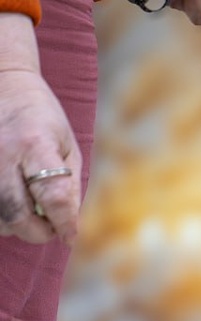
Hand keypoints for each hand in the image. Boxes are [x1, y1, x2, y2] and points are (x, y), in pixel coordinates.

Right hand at [0, 16, 81, 245]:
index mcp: (36, 145)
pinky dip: (1, 216)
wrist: (4, 82)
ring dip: (16, 226)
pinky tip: (12, 203)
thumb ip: (70, 188)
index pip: (53, 198)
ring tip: (29, 212)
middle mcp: (4, 153)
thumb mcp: (67, 146)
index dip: (64, 224)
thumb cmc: (43, 117)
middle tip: (49, 227)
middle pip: (17, 216)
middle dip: (38, 233)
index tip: (69, 235)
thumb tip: (70, 229)